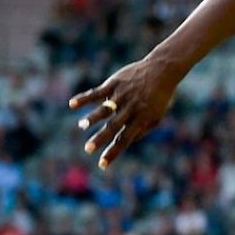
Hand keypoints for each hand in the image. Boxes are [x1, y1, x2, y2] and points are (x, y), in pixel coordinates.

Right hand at [67, 57, 182, 169]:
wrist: (162, 70)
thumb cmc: (159, 96)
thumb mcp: (157, 115)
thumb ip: (142, 130)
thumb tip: (126, 142)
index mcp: (141, 118)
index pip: (125, 139)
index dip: (113, 152)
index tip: (102, 165)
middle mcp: (131, 108)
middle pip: (114, 125)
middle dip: (100, 138)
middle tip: (88, 149)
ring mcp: (122, 95)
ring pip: (105, 108)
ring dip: (93, 117)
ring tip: (82, 126)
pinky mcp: (115, 83)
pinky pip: (97, 92)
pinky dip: (84, 98)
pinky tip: (72, 104)